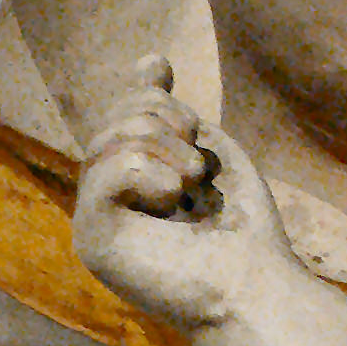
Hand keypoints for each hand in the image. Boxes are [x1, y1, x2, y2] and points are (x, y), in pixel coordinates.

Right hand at [72, 51, 287, 326]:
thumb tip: (148, 59)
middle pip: (116, 121)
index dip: (140, 90)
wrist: (254, 286)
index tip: (159, 65)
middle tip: (198, 167)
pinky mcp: (92, 239)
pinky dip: (149, 174)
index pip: (123, 116)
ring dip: (166, 150)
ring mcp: (95, 221)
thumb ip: (177, 117)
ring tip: (193, 186)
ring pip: (111, 140)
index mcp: (136, 184)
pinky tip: (172, 200)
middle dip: (165, 121)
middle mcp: (108, 201)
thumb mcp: (212, 156)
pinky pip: (107, 171)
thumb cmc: (243, 232)